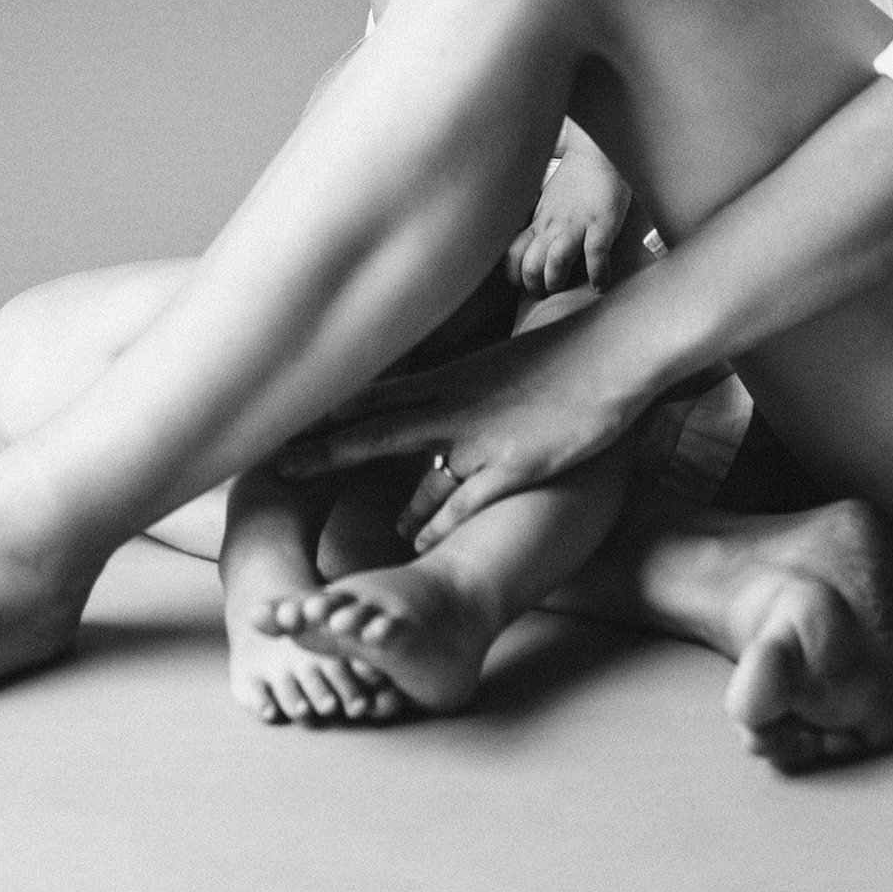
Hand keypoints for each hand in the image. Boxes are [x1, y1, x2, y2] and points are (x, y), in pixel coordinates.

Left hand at [278, 313, 643, 546]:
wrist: (612, 351)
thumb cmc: (561, 354)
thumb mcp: (499, 364)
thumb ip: (463, 382)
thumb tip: (438, 394)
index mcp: (451, 376)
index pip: (376, 392)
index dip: (330, 409)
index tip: (286, 418)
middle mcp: (455, 405)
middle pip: (376, 428)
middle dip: (326, 447)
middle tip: (280, 464)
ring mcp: (482, 436)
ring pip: (418, 471)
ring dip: (391, 500)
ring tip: (366, 525)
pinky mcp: (514, 463)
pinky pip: (466, 498)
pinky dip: (437, 520)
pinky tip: (418, 540)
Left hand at [503, 149, 631, 294]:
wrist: (598, 153)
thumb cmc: (576, 179)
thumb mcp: (548, 202)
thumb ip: (541, 224)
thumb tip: (532, 248)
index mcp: (539, 221)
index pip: (513, 255)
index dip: (515, 275)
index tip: (526, 284)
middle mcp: (553, 225)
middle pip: (530, 265)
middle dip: (535, 286)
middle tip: (547, 293)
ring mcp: (577, 224)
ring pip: (555, 262)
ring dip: (558, 281)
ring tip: (568, 288)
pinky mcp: (601, 223)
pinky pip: (595, 254)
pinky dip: (597, 275)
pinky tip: (600, 284)